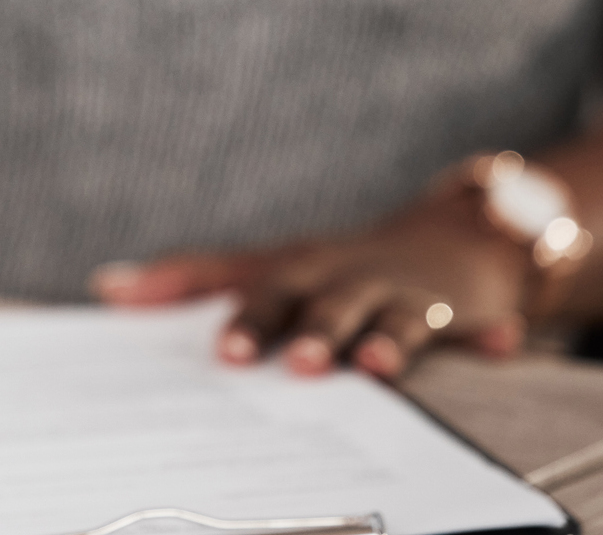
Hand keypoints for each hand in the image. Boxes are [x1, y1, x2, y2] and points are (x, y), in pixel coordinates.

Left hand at [91, 200, 531, 379]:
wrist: (456, 236)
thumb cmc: (344, 264)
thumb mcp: (277, 265)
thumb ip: (197, 277)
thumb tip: (107, 287)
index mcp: (296, 267)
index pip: (244, 280)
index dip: (215, 304)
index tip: (183, 334)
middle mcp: (345, 275)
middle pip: (319, 299)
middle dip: (302, 328)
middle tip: (281, 364)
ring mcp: (403, 292)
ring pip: (394, 315)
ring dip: (383, 338)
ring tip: (372, 366)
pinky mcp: (458, 309)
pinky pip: (476, 323)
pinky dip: (487, 334)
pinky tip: (496, 347)